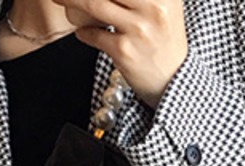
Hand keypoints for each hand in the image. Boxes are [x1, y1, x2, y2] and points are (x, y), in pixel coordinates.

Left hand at [52, 0, 187, 109]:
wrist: (174, 78)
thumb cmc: (163, 35)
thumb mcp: (163, 3)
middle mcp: (153, 5)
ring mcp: (139, 29)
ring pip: (93, 4)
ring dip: (70, 0)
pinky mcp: (125, 52)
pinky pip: (93, 34)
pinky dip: (84, 32)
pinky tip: (83, 31)